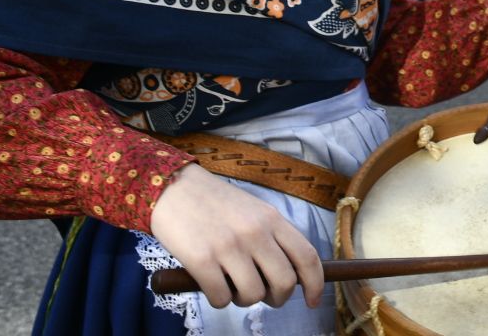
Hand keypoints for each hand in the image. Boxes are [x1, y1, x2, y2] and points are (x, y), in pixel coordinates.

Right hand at [148, 164, 323, 310]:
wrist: (173, 187)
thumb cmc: (214, 203)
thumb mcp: (254, 212)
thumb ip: (272, 238)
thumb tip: (289, 275)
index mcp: (272, 219)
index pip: (307, 256)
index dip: (314, 283)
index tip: (312, 301)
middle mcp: (255, 232)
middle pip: (285, 282)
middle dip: (278, 298)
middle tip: (264, 295)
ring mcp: (229, 246)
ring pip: (253, 295)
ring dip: (244, 300)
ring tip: (231, 285)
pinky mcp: (201, 260)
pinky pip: (221, 298)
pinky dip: (219, 300)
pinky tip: (211, 285)